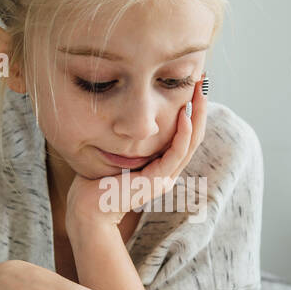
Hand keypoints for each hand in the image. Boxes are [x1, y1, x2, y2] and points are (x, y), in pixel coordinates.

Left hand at [65, 76, 208, 231]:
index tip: (190, 84)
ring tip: (199, 91)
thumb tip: (124, 114)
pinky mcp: (157, 181)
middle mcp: (168, 171)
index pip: (185, 134)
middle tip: (202, 79)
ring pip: (191, 143)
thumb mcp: (115, 153)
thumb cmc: (94, 183)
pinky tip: (185, 115)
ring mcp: (165, 177)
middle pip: (194, 135)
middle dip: (199, 106)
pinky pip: (176, 154)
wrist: (87, 210)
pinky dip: (183, 134)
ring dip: (197, 115)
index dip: (191, 109)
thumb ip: (127, 139)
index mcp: (161, 166)